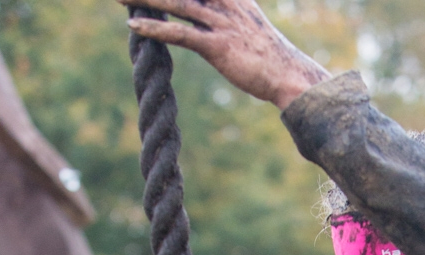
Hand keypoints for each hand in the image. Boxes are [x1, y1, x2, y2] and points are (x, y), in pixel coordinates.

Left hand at [121, 0, 326, 108]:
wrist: (290, 76)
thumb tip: (206, 14)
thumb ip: (226, 13)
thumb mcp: (247, 25)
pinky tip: (134, 27)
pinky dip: (155, 30)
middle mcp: (224, 1)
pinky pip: (180, 34)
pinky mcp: (218, 46)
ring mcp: (221, 22)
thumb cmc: (269, 56)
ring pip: (175, 2)